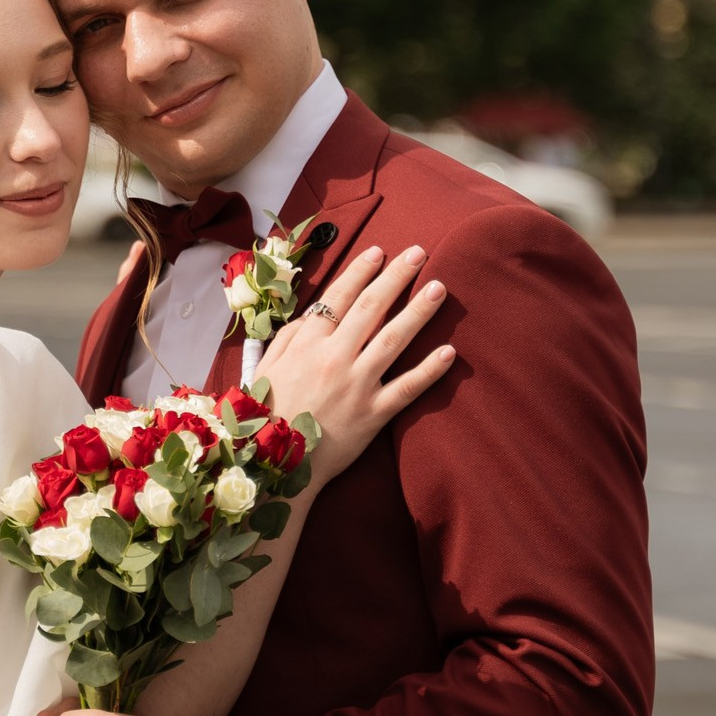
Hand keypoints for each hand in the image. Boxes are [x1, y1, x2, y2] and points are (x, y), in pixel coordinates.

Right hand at [253, 243, 453, 486]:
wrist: (276, 464)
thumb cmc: (268, 411)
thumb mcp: (266, 366)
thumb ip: (290, 336)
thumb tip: (314, 314)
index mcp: (307, 343)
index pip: (339, 296)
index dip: (361, 271)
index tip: (379, 252)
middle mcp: (335, 357)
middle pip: (371, 308)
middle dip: (396, 277)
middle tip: (418, 253)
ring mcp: (357, 385)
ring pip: (393, 339)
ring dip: (418, 311)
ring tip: (439, 288)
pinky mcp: (374, 414)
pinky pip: (407, 388)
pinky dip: (429, 370)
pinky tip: (450, 352)